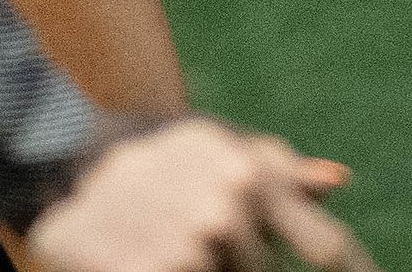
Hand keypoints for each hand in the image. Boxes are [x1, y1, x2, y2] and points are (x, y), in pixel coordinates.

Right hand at [24, 120, 371, 271]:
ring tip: (182, 245)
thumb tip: (339, 181)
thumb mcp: (224, 152)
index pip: (327, 249)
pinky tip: (157, 257)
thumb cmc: (165, 158)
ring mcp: (185, 254)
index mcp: (254, 179)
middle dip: (250, 268)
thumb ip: (281, 176)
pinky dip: (178, 271)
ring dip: (215, 271)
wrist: (71, 163)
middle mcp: (226, 216)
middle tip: (220, 247)